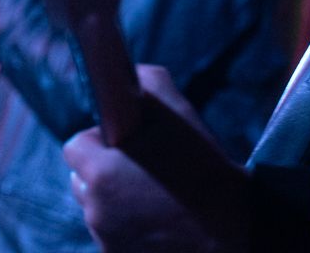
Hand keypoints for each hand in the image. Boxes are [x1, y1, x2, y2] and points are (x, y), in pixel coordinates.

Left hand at [62, 66, 249, 252]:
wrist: (233, 235)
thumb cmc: (205, 172)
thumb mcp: (181, 116)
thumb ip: (148, 84)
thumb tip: (129, 73)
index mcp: (100, 171)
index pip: (76, 146)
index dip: (99, 140)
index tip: (126, 142)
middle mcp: (94, 208)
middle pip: (82, 179)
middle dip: (105, 171)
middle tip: (143, 168)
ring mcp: (105, 239)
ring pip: (98, 209)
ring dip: (115, 201)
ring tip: (155, 197)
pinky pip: (114, 236)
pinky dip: (130, 228)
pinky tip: (160, 222)